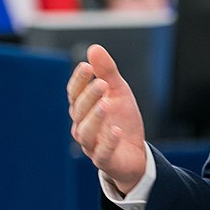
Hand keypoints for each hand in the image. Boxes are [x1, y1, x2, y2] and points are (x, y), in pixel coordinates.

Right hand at [67, 44, 146, 192]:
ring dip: (94, 118)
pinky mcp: (105, 160)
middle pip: (79, 111)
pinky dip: (108, 142)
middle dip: (89, 96)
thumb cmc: (121, 119)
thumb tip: (93, 48)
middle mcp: (82, 126)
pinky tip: (116, 131)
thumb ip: (107, 71)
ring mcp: (92, 145)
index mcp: (83, 108)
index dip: (79, 80)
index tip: (87, 66)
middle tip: (102, 83)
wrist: (135, 152)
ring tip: (106, 104)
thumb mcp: (118, 91)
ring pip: (86, 132)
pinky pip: (102, 153)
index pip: (75, 93)